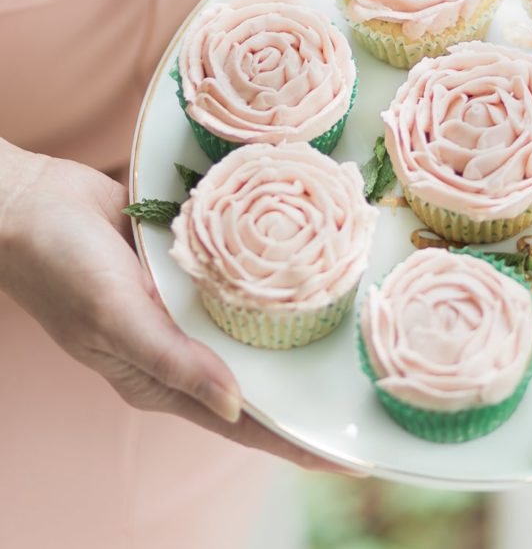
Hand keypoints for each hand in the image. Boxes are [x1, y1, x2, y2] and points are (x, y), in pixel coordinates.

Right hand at [0, 142, 354, 475]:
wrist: (30, 202)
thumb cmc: (60, 267)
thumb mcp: (115, 319)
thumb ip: (173, 362)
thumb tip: (238, 407)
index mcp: (159, 376)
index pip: (241, 421)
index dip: (293, 440)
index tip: (349, 457)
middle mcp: (179, 344)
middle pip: (256, 374)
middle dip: (307, 384)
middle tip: (370, 389)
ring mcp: (185, 302)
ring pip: (252, 322)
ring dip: (297, 325)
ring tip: (358, 329)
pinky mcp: (187, 262)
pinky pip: (237, 273)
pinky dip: (270, 274)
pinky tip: (312, 264)